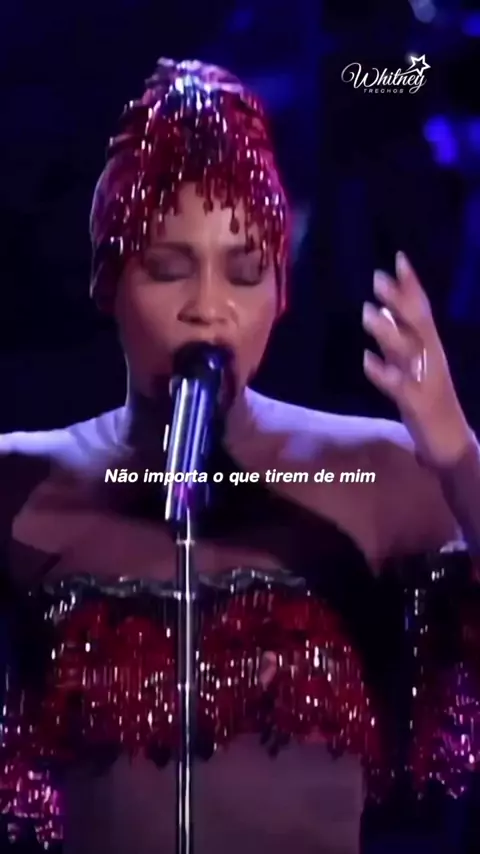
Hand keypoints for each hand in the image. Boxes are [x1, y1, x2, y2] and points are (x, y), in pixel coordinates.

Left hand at [362, 251, 472, 467]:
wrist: (450, 442)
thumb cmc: (429, 398)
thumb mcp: (415, 363)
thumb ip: (401, 336)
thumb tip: (384, 307)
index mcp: (432, 347)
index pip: (423, 310)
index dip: (411, 285)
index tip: (398, 258)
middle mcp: (431, 358)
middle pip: (418, 324)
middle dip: (400, 299)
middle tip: (378, 276)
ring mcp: (425, 380)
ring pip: (408, 351)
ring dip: (388, 330)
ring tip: (367, 312)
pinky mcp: (417, 404)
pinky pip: (399, 386)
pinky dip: (383, 373)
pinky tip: (367, 360)